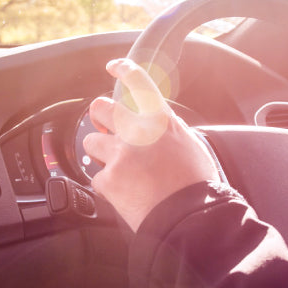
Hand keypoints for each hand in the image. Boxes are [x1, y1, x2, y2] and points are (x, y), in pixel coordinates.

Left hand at [83, 58, 218, 231]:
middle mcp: (137, 131)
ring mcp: (120, 154)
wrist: (190, 219)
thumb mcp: (191, 146)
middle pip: (100, 107)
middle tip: (106, 127)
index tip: (114, 67)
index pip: (138, 82)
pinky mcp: (108, 179)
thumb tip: (158, 125)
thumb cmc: (197, 186)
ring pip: (91, 141)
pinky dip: (107, 184)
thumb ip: (168, 129)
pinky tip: (124, 192)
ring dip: (100, 153)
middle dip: (99, 116)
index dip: (123, 69)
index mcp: (160, 121)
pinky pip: (96, 177)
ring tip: (118, 168)